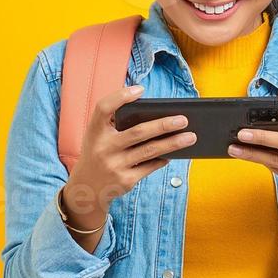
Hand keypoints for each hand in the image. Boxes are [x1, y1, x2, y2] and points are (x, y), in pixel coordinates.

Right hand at [62, 83, 194, 232]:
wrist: (87, 187)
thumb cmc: (99, 152)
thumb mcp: (97, 135)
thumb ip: (115, 122)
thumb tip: (154, 113)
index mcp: (95, 131)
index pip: (103, 108)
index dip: (121, 97)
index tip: (140, 90)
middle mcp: (103, 148)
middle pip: (138, 132)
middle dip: (163, 125)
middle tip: (184, 119)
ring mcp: (115, 165)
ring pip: (150, 150)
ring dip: (173, 143)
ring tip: (191, 137)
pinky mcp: (126, 180)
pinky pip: (150, 166)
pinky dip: (163, 158)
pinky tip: (174, 153)